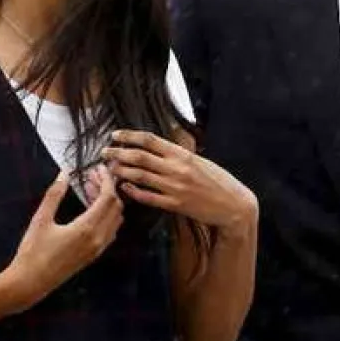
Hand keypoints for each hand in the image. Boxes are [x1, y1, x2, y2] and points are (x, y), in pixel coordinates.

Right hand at [3, 167, 123, 309]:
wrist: (30, 283)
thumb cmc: (33, 252)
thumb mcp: (41, 219)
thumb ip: (55, 194)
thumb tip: (64, 173)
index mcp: (87, 228)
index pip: (108, 198)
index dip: (106, 180)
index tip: (98, 168)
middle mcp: (98, 239)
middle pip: (116, 207)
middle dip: (107, 189)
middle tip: (92, 177)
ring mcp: (98, 249)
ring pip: (115, 220)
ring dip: (108, 203)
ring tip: (89, 190)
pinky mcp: (94, 255)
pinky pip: (109, 231)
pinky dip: (105, 216)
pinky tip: (89, 209)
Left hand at [103, 129, 257, 234]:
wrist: (234, 205)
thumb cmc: (219, 181)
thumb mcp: (200, 161)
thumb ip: (180, 154)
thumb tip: (161, 145)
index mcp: (183, 154)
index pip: (150, 140)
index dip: (129, 136)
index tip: (116, 135)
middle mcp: (176, 169)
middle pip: (140, 157)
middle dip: (118, 153)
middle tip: (105, 152)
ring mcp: (175, 187)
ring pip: (140, 176)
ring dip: (122, 171)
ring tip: (110, 168)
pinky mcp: (176, 205)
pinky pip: (149, 197)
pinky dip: (134, 192)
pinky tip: (123, 188)